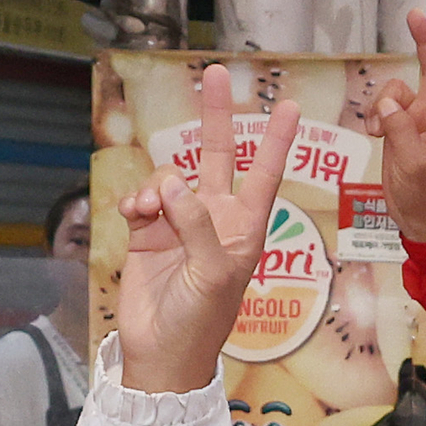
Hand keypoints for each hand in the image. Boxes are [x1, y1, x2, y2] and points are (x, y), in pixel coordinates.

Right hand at [111, 65, 301, 398]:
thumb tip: (174, 183)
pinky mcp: (148, 232)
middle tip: (217, 72)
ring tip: (148, 210)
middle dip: (216, 115)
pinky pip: (142, 198)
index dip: (276, 140)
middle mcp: (214, 218)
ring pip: (170, 176)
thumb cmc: (200, 322)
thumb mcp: (212, 275)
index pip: (265, 173)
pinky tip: (133, 215)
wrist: (161, 353)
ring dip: (157, 185)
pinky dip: (136, 200)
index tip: (292, 105)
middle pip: (219, 154)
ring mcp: (180, 223)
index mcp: (244, 228)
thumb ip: (196, 226)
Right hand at [375, 10, 425, 243]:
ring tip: (376, 132)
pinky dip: (373, 117)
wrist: (420, 218)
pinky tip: (373, 136)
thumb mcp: (414, 164)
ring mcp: (413, 121)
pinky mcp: (397, 130)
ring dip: (380, 104)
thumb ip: (400, 130)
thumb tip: (388, 104)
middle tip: (415, 15)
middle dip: (423, 42)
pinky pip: (381, 110)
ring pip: (393, 92)